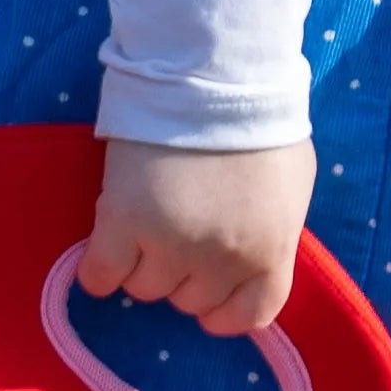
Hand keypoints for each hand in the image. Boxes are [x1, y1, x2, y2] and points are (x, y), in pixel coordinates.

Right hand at [79, 137, 314, 335]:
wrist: (212, 74)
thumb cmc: (259, 123)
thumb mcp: (291, 188)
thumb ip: (274, 234)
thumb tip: (250, 258)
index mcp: (270, 252)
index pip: (250, 316)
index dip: (224, 309)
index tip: (208, 291)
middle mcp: (222, 260)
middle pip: (189, 300)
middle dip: (182, 271)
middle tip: (177, 227)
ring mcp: (171, 245)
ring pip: (145, 289)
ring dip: (142, 263)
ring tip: (146, 220)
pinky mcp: (123, 223)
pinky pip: (101, 276)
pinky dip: (99, 272)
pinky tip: (107, 249)